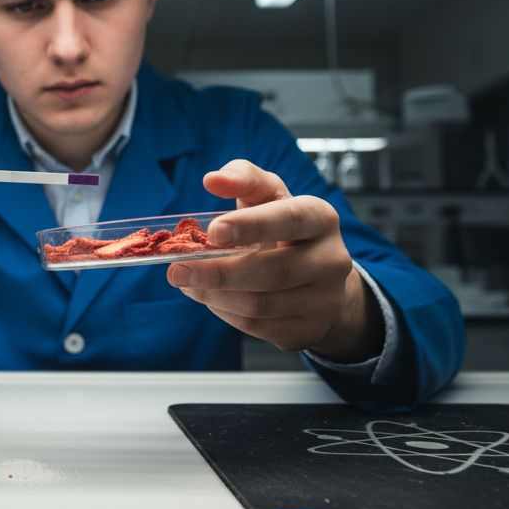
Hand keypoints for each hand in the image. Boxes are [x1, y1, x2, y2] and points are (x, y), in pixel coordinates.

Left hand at [166, 159, 381, 362]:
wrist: (319, 279)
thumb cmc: (284, 229)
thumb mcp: (269, 196)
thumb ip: (243, 178)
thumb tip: (213, 179)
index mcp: (320, 218)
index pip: (289, 219)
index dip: (252, 225)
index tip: (213, 231)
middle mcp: (331, 260)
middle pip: (272, 272)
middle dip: (217, 273)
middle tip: (177, 270)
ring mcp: (324, 300)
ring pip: (260, 305)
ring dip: (214, 296)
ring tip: (189, 282)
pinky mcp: (308, 330)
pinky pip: (258, 327)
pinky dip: (227, 313)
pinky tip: (213, 298)